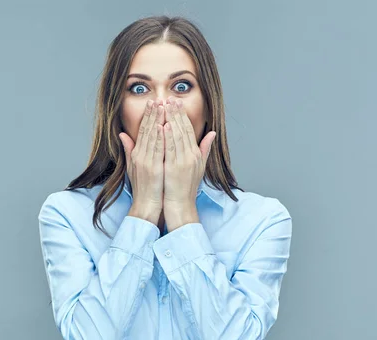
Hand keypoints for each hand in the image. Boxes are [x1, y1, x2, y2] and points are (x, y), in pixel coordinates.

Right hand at [119, 98, 165, 224]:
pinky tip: (164, 126)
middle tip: (157, 98)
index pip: (142, 131)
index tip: (152, 103)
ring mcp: (146, 162)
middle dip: (152, 114)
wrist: (146, 205)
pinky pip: (158, 150)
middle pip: (147, 131)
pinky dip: (161, 138)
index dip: (147, 116)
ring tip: (162, 107)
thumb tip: (122, 135)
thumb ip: (129, 150)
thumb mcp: (133, 167)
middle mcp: (140, 156)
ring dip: (157, 121)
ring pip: (152, 137)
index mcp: (137, 154)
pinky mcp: (153, 168)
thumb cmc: (143, 187)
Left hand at [162, 96, 216, 229]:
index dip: (182, 115)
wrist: (180, 204)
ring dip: (171, 120)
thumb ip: (204, 148)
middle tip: (171, 98)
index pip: (188, 130)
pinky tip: (165, 125)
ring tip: (166, 106)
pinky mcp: (174, 167)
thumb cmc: (186, 186)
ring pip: (177, 136)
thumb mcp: (199, 166)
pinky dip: (168, 136)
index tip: (176, 103)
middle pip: (183, 129)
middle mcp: (191, 156)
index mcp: (195, 154)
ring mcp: (183, 161)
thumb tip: (212, 133)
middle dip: (176, 113)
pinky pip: (171, 149)